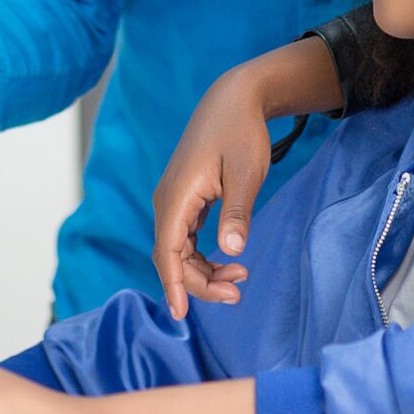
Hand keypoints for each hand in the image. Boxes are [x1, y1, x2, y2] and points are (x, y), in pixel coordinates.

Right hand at [150, 67, 270, 317]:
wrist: (234, 99)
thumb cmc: (241, 132)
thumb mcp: (245, 173)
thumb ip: (236, 212)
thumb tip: (230, 250)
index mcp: (176, 196)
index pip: (167, 251)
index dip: (174, 284)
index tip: (181, 314)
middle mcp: (168, 200)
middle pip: (172, 256)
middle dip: (200, 282)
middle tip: (237, 293)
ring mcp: (174, 200)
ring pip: (179, 249)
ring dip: (204, 270)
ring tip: (239, 279)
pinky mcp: (185, 198)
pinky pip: (186, 237)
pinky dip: (203, 254)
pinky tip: (228, 260)